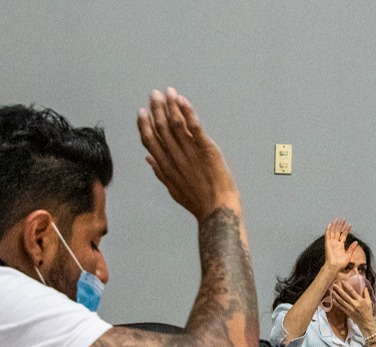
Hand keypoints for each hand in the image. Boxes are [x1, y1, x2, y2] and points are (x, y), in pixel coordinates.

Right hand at [136, 87, 238, 221]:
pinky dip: (187, 111)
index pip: (150, 140)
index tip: (141, 112)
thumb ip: (160, 172)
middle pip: (161, 128)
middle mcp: (175, 156)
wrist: (217, 210)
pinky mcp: (206, 149)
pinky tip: (182, 100)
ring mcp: (190, 152)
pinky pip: (194, 127)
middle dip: (157, 109)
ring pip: (175, 124)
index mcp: (166, 166)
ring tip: (168, 92)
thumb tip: (148, 159)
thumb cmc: (198, 202)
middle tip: (154, 94)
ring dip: (171, 106)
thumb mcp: (174, 189)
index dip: (144, 125)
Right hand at [323, 218, 352, 271]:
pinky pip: (327, 235)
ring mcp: (331, 242)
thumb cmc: (341, 263)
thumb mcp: (349, 255)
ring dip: (335, 225)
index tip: (349, 225)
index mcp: (340, 245)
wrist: (335, 266)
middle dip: (341, 225)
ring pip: (333, 231)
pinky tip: (330, 224)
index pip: (343, 235)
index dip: (346, 230)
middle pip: (338, 231)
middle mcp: (335, 243)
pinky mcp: (327, 243)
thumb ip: (352, 248)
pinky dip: (328, 229)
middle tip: (344, 219)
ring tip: (337, 219)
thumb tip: (356, 242)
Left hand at [330, 275, 375, 326]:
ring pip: (341, 301)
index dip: (347, 286)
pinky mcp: (348, 313)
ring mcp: (350, 309)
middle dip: (339, 290)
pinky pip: (341, 307)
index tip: (343, 282)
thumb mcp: (369, 302)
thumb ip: (366, 294)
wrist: (366, 322)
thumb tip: (365, 287)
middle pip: (345, 296)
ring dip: (336, 296)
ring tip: (332, 291)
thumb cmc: (368, 312)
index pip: (352, 292)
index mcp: (360, 300)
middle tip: (334, 285)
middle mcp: (354, 304)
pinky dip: (337, 303)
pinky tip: (333, 299)